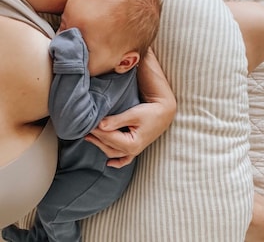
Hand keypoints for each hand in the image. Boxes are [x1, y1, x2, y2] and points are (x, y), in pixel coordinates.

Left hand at [86, 47, 175, 167]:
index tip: (87, 123)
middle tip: (85, 128)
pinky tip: (109, 164)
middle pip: (108, 145)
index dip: (96, 130)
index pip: (108, 137)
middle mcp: (132, 150)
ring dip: (100, 145)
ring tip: (89, 137)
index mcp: (132, 143)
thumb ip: (116, 121)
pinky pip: (125, 159)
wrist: (165, 113)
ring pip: (112, 152)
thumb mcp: (133, 115)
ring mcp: (134, 151)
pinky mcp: (136, 148)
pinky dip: (117, 162)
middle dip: (96, 137)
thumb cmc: (151, 112)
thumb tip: (99, 125)